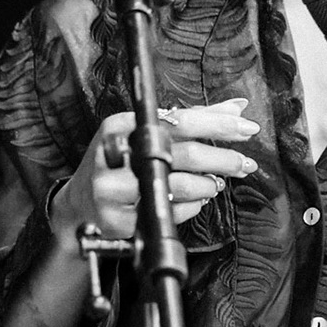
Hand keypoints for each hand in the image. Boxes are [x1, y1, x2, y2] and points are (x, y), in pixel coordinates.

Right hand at [50, 98, 260, 246]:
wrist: (79, 203)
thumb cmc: (119, 162)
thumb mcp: (143, 134)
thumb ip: (191, 119)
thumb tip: (238, 106)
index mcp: (119, 126)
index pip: (178, 120)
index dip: (217, 124)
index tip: (246, 128)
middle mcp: (112, 155)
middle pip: (182, 154)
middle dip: (221, 159)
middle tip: (243, 163)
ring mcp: (112, 190)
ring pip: (177, 186)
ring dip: (207, 185)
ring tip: (216, 183)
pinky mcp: (118, 220)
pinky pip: (169, 213)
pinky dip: (191, 207)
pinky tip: (196, 200)